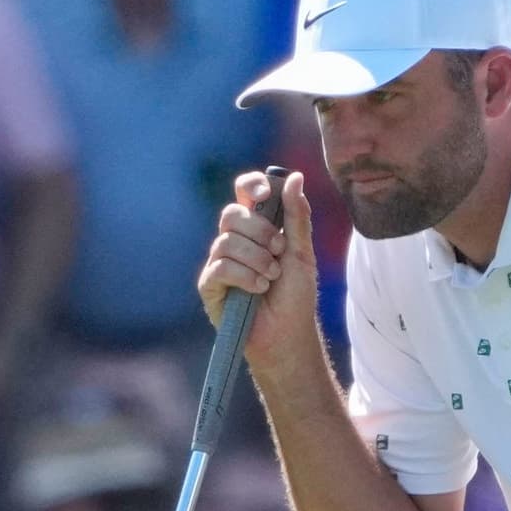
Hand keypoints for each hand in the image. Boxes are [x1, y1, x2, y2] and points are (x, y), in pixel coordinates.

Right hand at [197, 168, 319, 378]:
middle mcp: (234, 240)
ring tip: (271, 277)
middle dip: (260, 231)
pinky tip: (258, 289)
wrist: (287, 334)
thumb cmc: (295, 295)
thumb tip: (294, 176)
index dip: (251, 186)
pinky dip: (244, 276)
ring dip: (257, 259)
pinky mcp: (209, 285)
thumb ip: (296, 216)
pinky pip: (220, 267)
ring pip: (227, 241)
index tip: (265, 195)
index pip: (244, 192)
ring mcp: (219, 262)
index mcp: (256, 227)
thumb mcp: (301, 252)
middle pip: (232, 214)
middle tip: (278, 251)